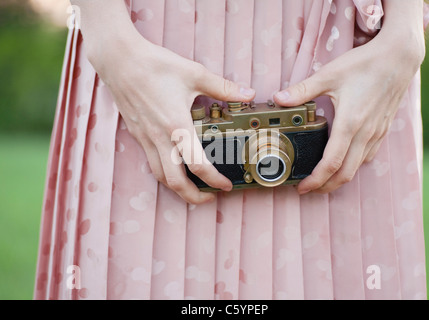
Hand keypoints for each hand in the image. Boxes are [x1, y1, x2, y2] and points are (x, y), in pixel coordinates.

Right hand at [89, 34, 255, 204]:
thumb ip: (223, 87)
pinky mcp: (138, 135)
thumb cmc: (154, 65)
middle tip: (209, 197)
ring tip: (192, 187)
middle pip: (174, 182)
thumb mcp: (194, 73)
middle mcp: (159, 137)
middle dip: (193, 197)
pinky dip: (164, 171)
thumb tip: (248, 93)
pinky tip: (175, 165)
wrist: (119, 60)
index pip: (198, 165)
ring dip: (177, 187)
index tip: (226, 185)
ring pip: (160, 175)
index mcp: (177, 125)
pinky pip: (151, 162)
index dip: (215, 180)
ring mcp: (146, 138)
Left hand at [274, 28, 424, 194]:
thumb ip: (303, 90)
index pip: (331, 163)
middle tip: (309, 189)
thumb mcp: (329, 74)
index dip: (316, 180)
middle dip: (325, 186)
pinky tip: (342, 161)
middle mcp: (365, 133)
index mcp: (350, 123)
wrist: (398, 57)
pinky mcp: (382, 130)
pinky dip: (353, 165)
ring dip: (339, 178)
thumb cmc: (365, 64)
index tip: (302, 187)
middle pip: (345, 173)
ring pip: (357, 167)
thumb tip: (278, 99)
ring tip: (321, 178)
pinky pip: (367, 156)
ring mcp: (376, 134)